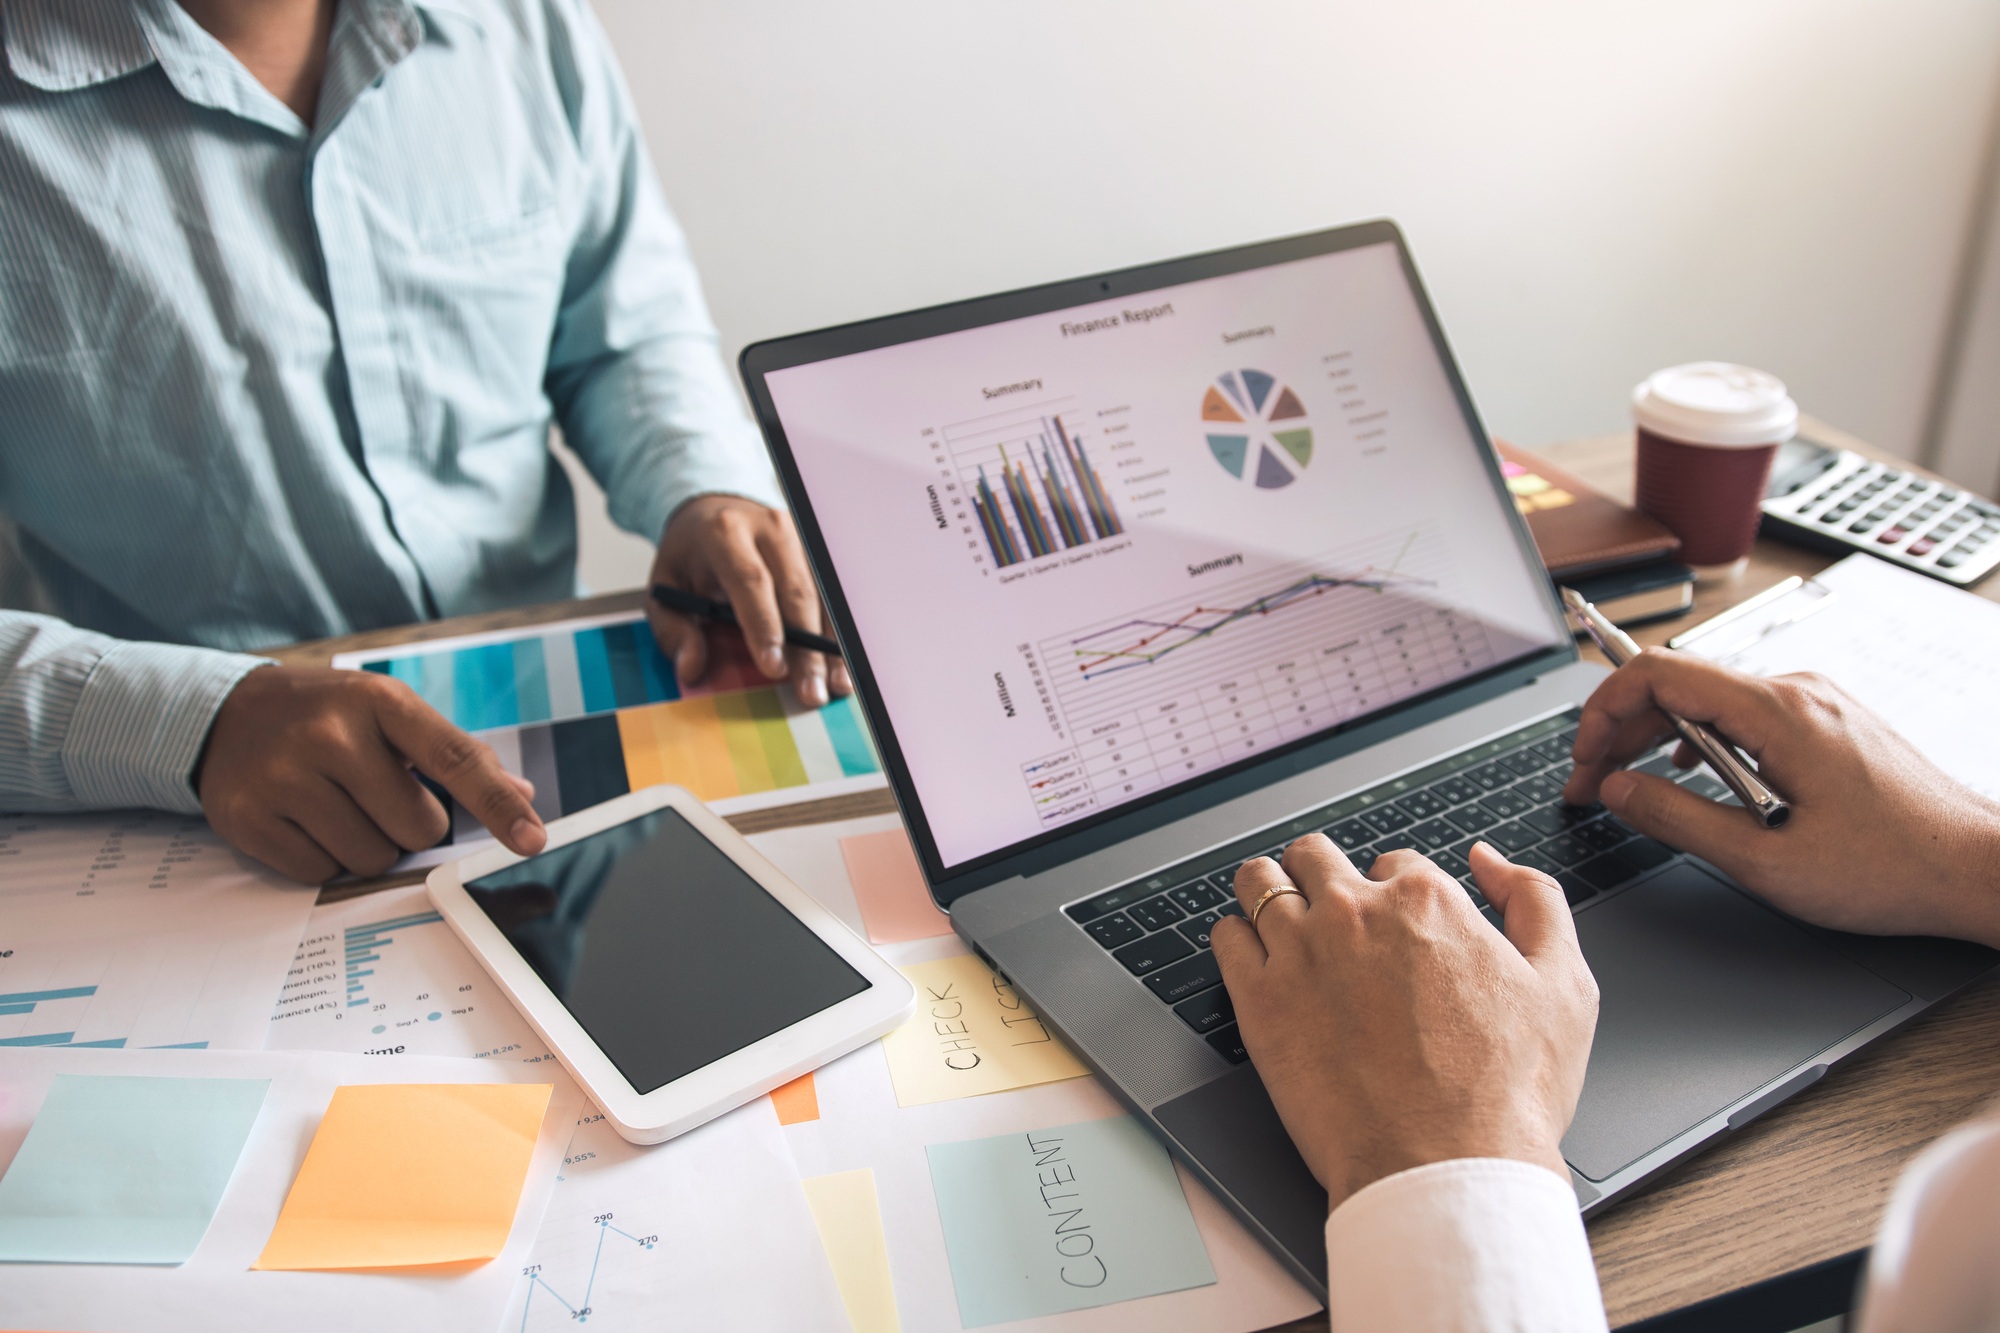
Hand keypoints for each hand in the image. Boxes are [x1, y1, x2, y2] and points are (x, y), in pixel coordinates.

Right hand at [197, 666, 546, 882]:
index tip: (533, 840)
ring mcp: (284, 779)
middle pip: (419, 828)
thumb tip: (522, 795)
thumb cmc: (327, 716)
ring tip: (337, 806)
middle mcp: (331, 736)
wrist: (222, 714)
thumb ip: (457, 753)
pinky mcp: (248, 820)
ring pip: (372, 859)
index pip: (456, 759)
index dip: (498, 805)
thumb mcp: (389, 712)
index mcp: (379, 702)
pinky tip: (304, 821)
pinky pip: (321, 875)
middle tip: (376, 795)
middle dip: (411, 825)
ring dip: (368, 846)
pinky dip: (324, 860)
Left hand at [647, 495, 850, 707]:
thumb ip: (673, 630)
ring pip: (823, 595)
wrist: (715, 511)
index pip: (750, 580)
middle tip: (811, 693)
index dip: (765, 625)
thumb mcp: (665, 588)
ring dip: (832, 645)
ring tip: (835, 686)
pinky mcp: (817, 550)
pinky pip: (833, 595)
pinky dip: (839, 633)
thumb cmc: (691, 555)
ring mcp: (800, 537)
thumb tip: (691, 668)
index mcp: (724, 532)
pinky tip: (843, 665)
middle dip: (807, 648)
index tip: (774, 668)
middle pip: (795, 591)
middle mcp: (769, 528)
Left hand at [1211, 837, 1596, 1209]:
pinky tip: (1252, 958)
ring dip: (1268, 891)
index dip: (1393, 891)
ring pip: (1259, 882)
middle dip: (1321, 875)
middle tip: (1326, 909)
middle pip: (1315, 857)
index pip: (1392, 862)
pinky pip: (1225, 937)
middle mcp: (1355, 912)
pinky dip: (1236, 938)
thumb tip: (1489, 860)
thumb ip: (1535, 902)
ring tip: (1276, 915)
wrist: (1446, 1166)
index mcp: (1425, 899)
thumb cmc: (1508, 1092)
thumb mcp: (1564, 985)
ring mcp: (1299, 952)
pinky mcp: (1258, 1000)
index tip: (1392, 925)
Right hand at [1563, 648, 1999, 946]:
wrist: (1979, 868)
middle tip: (1589, 784)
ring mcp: (1815, 703)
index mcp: (1778, 713)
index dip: (1603, 710)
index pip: (1658, 672)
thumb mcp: (1766, 860)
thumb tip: (1616, 789)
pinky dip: (1700, 742)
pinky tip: (1693, 780)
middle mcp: (1796, 691)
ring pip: (1708, 701)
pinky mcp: (1826, 722)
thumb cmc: (1892, 868)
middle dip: (1620, 731)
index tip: (1582, 757)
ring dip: (1658, 739)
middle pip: (1677, 684)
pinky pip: (1743, 715)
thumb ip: (1677, 818)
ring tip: (1632, 785)